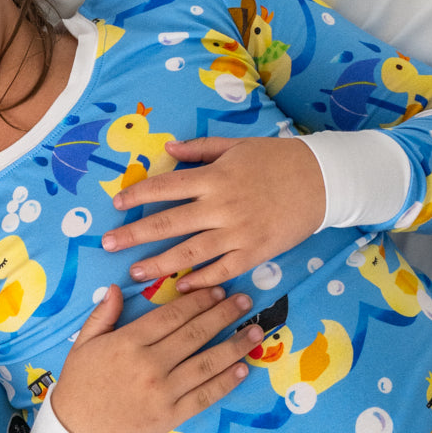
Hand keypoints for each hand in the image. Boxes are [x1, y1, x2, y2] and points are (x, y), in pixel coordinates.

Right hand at [49, 284, 261, 432]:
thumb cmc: (79, 385)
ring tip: (255, 331)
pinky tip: (242, 369)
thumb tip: (117, 287)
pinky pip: (205, 395)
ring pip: (207, 363)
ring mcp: (163, 392)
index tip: (216, 290)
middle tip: (244, 301)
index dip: (198, 300)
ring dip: (235, 345)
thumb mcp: (83, 345)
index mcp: (128, 343)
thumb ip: (103, 315)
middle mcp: (149, 365)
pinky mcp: (171, 415)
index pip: (172, 315)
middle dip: (223, 314)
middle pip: (195, 333)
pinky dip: (226, 382)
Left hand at [101, 135, 324, 290]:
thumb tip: (168, 148)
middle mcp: (222, 205)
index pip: (166, 186)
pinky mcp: (255, 252)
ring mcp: (238, 231)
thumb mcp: (238, 146)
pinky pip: (222, 270)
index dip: (139, 196)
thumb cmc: (278, 159)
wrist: (323, 180)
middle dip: (135, 234)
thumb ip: (201, 150)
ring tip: (134, 272)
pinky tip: (181, 287)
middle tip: (108, 245)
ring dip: (160, 264)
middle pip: (169, 222)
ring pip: (191, 252)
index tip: (117, 205)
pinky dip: (201, 280)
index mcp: (215, 177)